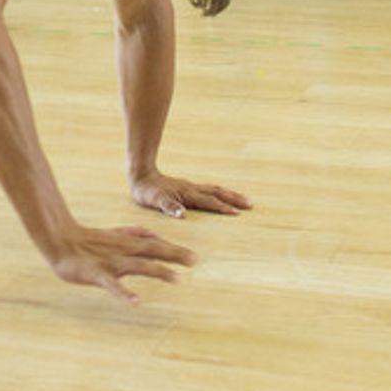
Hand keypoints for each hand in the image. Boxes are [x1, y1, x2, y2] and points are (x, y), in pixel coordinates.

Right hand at [49, 221, 195, 302]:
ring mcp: (111, 263)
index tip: (196, 258)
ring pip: (138, 266)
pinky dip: (126, 293)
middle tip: (195, 261)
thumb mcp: (115, 233)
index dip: (175, 250)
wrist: (61, 241)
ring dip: (158, 271)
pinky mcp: (98, 274)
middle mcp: (123, 251)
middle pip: (153, 251)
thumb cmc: (89, 240)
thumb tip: (155, 235)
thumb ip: (135, 233)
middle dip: (174, 255)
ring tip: (177, 279)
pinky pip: (114, 286)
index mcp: (128, 243)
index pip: (156, 245)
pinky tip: (138, 302)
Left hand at [129, 170, 250, 219]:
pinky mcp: (188, 188)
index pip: (208, 201)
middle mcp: (191, 189)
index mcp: (186, 194)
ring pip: (215, 190)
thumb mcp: (154, 200)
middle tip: (250, 205)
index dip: (222, 207)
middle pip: (217, 192)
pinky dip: (220, 194)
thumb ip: (168, 207)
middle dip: (233, 198)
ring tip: (243, 201)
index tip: (237, 213)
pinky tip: (223, 198)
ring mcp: (191, 188)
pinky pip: (209, 191)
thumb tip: (182, 215)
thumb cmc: (146, 191)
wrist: (141, 175)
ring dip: (230, 195)